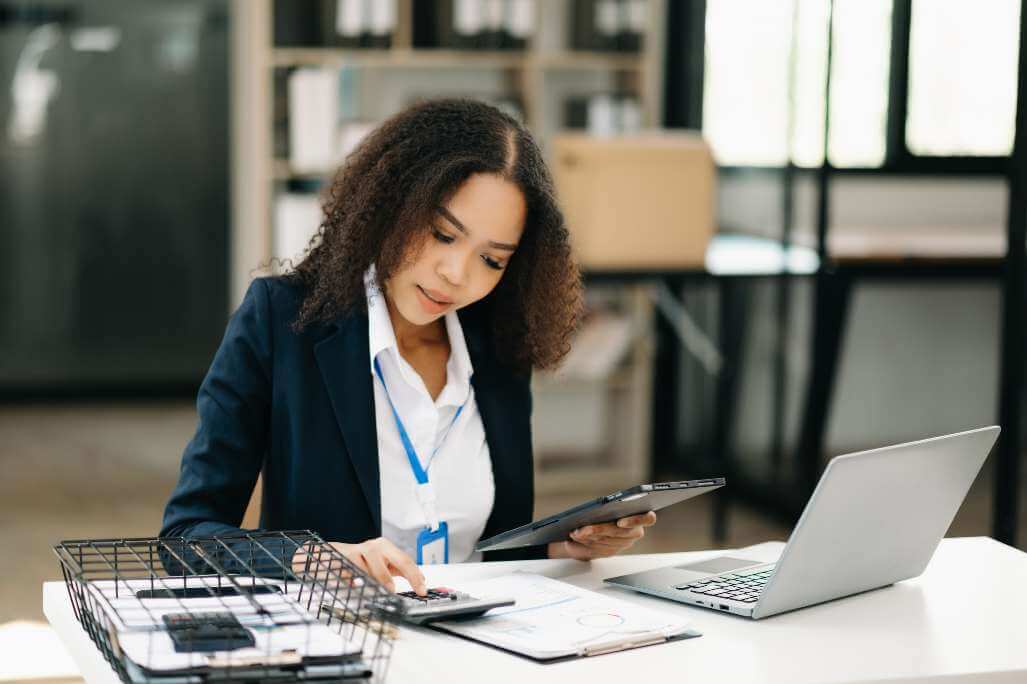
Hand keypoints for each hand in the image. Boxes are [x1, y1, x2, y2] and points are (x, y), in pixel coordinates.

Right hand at [292, 537, 426, 595]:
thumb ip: (398, 572)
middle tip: (400, 591)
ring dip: (379, 580)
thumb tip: (419, 582)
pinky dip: (355, 580)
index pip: (406, 562)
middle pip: (395, 560)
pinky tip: (356, 584)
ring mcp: (361, 550)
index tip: (422, 591)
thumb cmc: (361, 561)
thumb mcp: (381, 565)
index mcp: (387, 548)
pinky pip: (353, 571)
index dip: (416, 577)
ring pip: (374, 567)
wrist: (331, 554)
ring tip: (383, 589)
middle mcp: (376, 547)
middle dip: (404, 577)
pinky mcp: (345, 556)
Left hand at [547, 511, 656, 560]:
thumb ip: (610, 505)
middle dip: (598, 531)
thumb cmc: (605, 510)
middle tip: (581, 529)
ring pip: (607, 542)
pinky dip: (584, 543)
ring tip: (574, 532)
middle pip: (620, 533)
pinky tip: (573, 538)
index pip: (649, 518)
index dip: (635, 520)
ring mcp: (623, 543)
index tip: (620, 521)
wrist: (596, 525)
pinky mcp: (611, 551)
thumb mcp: (608, 505)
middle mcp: (635, 532)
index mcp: (641, 516)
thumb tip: (603, 505)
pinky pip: (599, 549)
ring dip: (588, 537)